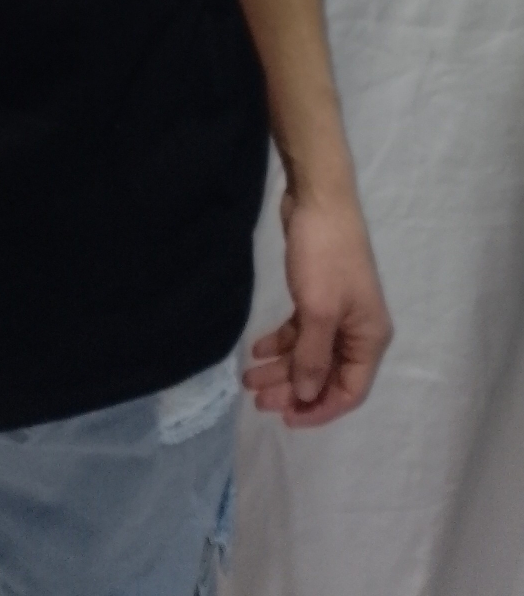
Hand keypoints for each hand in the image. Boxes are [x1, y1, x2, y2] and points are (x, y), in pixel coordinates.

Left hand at [242, 185, 392, 428]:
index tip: (286, 417)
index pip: (349, 390)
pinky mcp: (317, 295)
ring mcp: (337, 312)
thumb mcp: (318, 312)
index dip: (319, 408)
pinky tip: (256, 349)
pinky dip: (280, 341)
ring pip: (308, 353)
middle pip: (324, 374)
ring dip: (280, 367)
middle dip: (292, 389)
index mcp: (368, 338)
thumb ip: (312, 357)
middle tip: (256, 398)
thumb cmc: (324, 257)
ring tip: (247, 377)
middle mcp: (356, 330)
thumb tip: (306, 395)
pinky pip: (300, 331)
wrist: (318, 199)